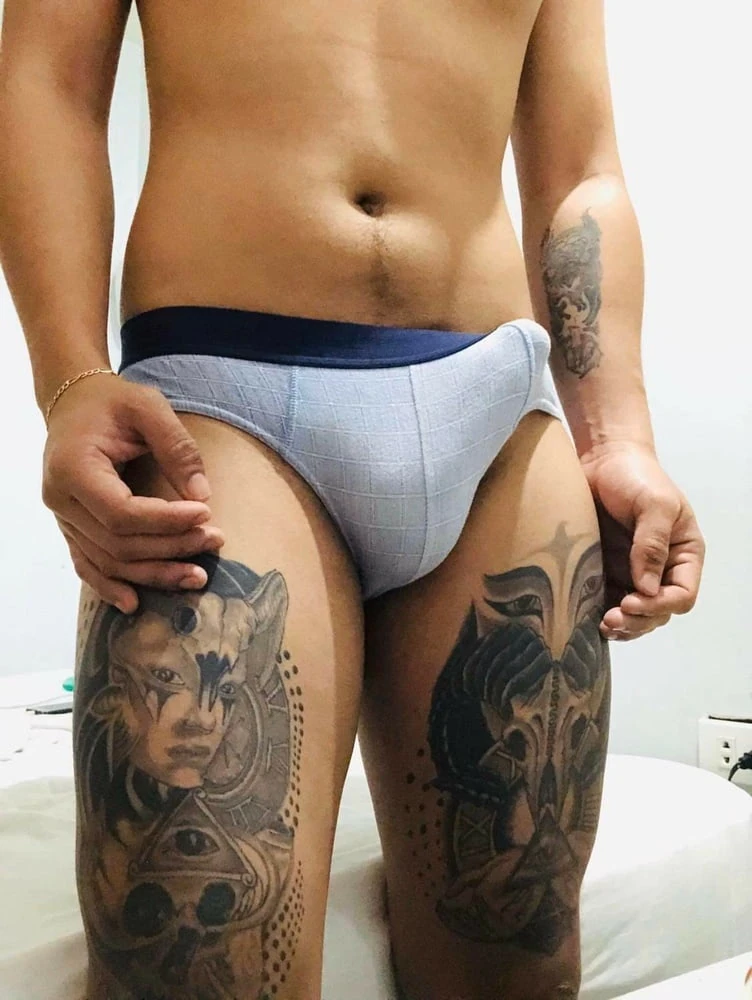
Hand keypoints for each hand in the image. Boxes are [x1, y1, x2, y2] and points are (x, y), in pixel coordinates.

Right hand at [42, 373, 224, 612]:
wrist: (74, 402)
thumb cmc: (112, 402)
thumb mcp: (147, 406)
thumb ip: (177, 446)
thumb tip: (202, 495)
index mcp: (73, 468)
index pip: (121, 513)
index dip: (166, 522)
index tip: (206, 514)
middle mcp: (61, 500)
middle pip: (118, 543)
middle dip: (171, 547)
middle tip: (215, 540)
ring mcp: (63, 519)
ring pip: (107, 562)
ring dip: (153, 573)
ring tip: (197, 576)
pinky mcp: (71, 528)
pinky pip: (88, 565)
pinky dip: (111, 586)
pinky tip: (136, 603)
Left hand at [579, 442, 704, 640]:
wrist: (601, 460)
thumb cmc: (635, 477)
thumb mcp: (654, 504)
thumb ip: (653, 544)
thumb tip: (647, 588)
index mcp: (683, 554)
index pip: (682, 595)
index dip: (659, 605)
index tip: (632, 601)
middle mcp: (662, 569)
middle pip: (659, 611)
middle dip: (638, 620)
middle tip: (611, 619)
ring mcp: (633, 572)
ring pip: (635, 614)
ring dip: (622, 625)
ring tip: (603, 625)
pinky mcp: (607, 571)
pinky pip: (608, 600)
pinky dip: (601, 613)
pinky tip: (587, 618)